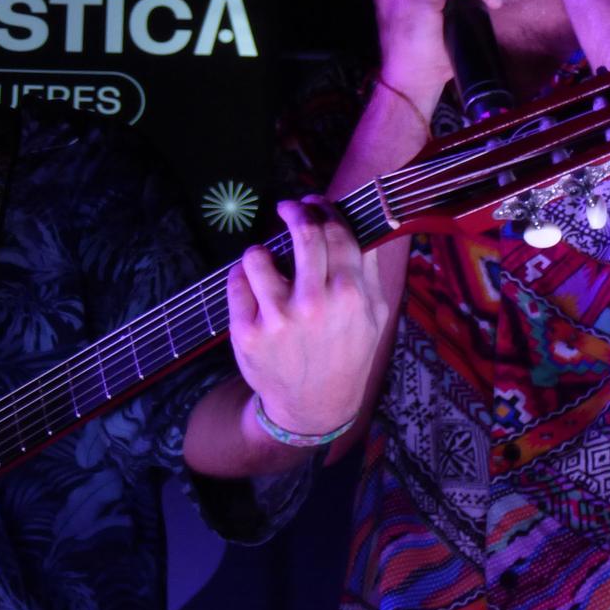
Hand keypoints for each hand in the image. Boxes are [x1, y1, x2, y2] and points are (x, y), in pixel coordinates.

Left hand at [227, 199, 387, 437]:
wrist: (314, 406)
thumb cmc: (346, 353)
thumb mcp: (373, 315)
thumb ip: (366, 268)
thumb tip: (359, 221)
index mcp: (351, 295)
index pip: (336, 232)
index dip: (322, 209)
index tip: (313, 203)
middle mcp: (315, 303)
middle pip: (303, 232)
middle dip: (294, 212)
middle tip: (287, 209)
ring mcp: (279, 318)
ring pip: (258, 254)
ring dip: (261, 251)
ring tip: (267, 262)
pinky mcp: (248, 332)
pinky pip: (236, 282)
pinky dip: (242, 276)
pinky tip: (254, 286)